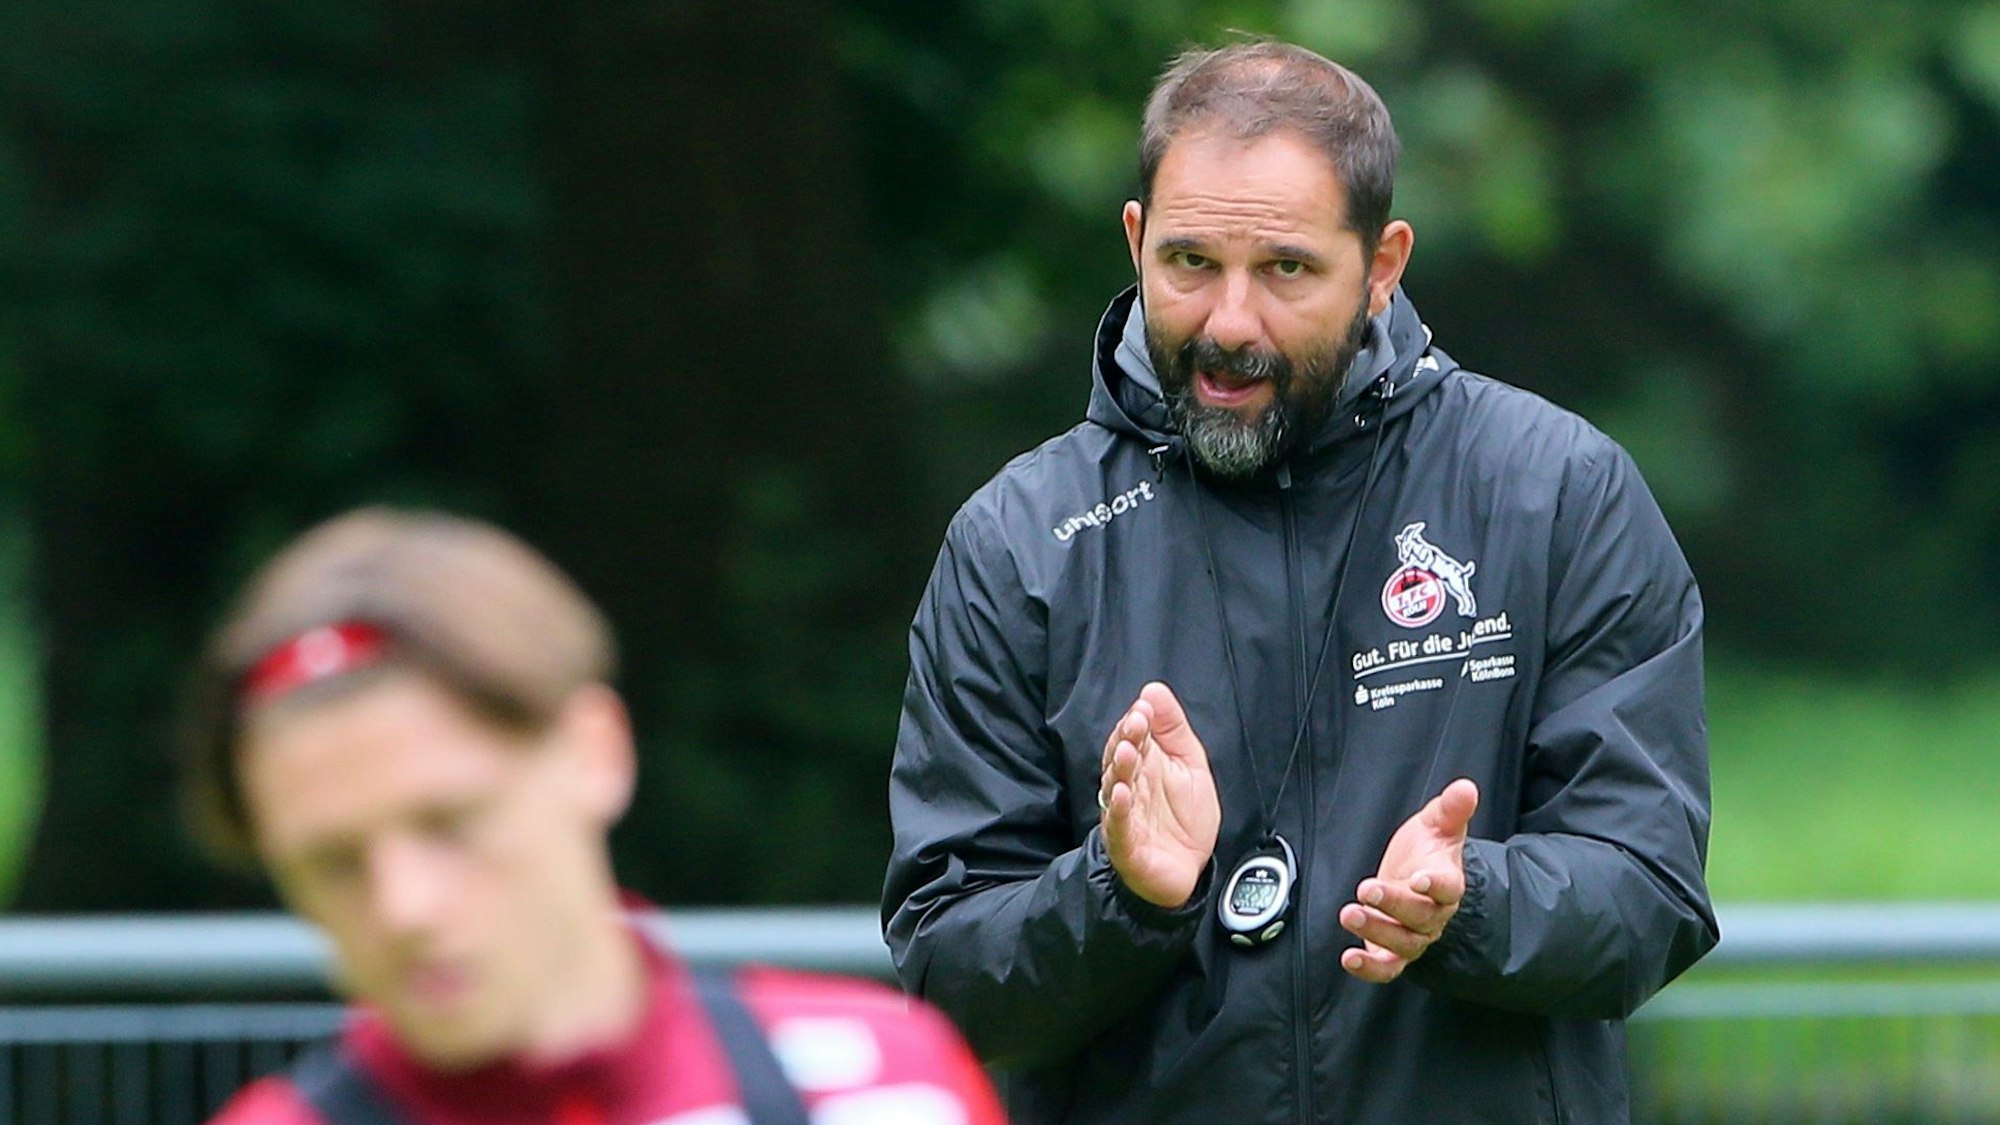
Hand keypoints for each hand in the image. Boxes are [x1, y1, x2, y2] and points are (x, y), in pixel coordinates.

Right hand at [1098, 682, 1220, 908]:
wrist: (1190, 871)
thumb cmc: (1185, 818)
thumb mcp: (1189, 764)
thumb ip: (1173, 728)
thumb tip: (1153, 689)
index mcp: (1142, 765)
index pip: (1132, 737)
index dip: (1136, 722)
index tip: (1144, 708)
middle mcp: (1128, 787)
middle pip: (1119, 759)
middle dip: (1126, 740)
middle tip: (1136, 723)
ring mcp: (1125, 816)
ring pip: (1115, 788)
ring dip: (1119, 769)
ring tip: (1128, 752)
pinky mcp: (1126, 845)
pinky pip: (1119, 825)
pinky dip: (1119, 810)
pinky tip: (1123, 793)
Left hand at [1339, 778, 1478, 982]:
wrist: (1416, 876)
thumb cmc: (1427, 851)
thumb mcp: (1436, 824)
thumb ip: (1450, 809)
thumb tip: (1465, 787)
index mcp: (1448, 882)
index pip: (1449, 888)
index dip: (1436, 885)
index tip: (1420, 878)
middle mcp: (1433, 915)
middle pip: (1420, 916)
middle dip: (1394, 904)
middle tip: (1367, 889)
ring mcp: (1414, 936)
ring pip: (1403, 943)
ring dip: (1376, 931)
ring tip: (1350, 914)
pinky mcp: (1393, 951)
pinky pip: (1387, 968)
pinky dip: (1370, 968)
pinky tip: (1349, 958)